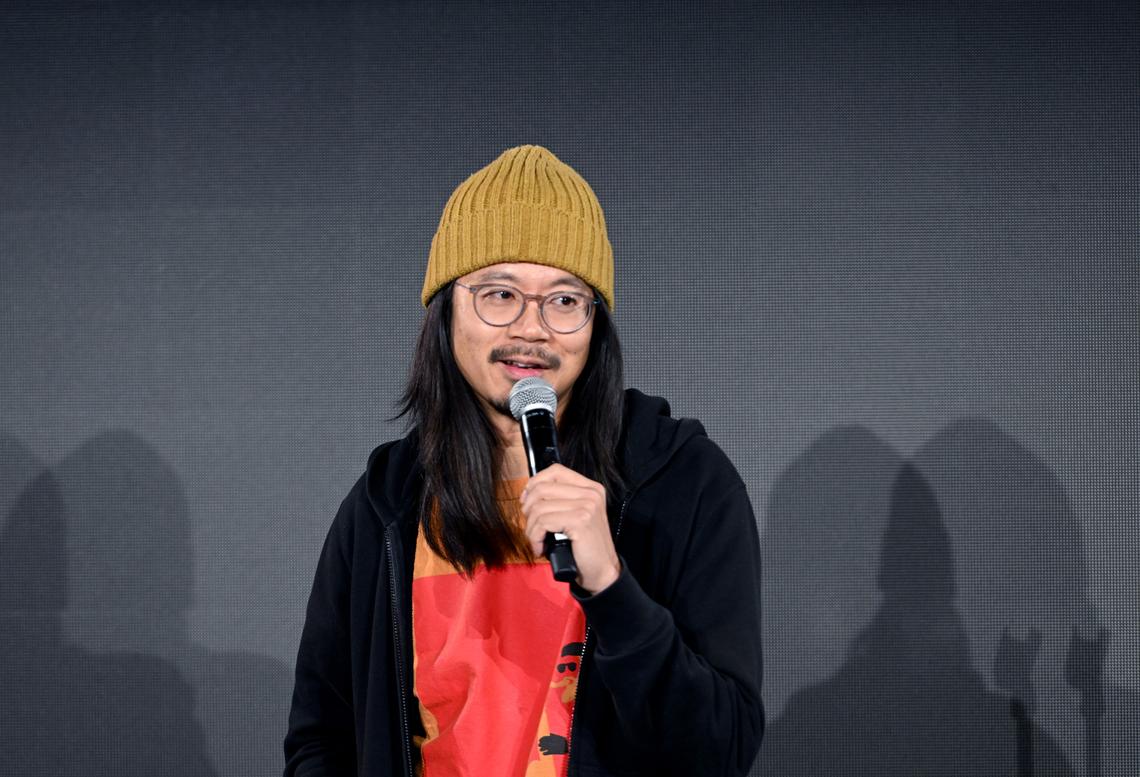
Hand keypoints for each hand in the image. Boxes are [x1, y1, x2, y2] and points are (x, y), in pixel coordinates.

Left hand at [521, 463, 619, 593]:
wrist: (601, 571)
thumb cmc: (583, 547)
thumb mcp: (575, 516)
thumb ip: (559, 500)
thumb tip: (528, 493)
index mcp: (591, 488)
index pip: (555, 470)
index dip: (535, 482)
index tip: (527, 500)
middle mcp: (591, 493)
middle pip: (542, 488)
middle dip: (528, 509)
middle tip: (532, 527)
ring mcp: (587, 506)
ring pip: (539, 507)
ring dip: (531, 528)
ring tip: (537, 541)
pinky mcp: (580, 521)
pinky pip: (543, 522)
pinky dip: (535, 537)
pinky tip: (541, 547)